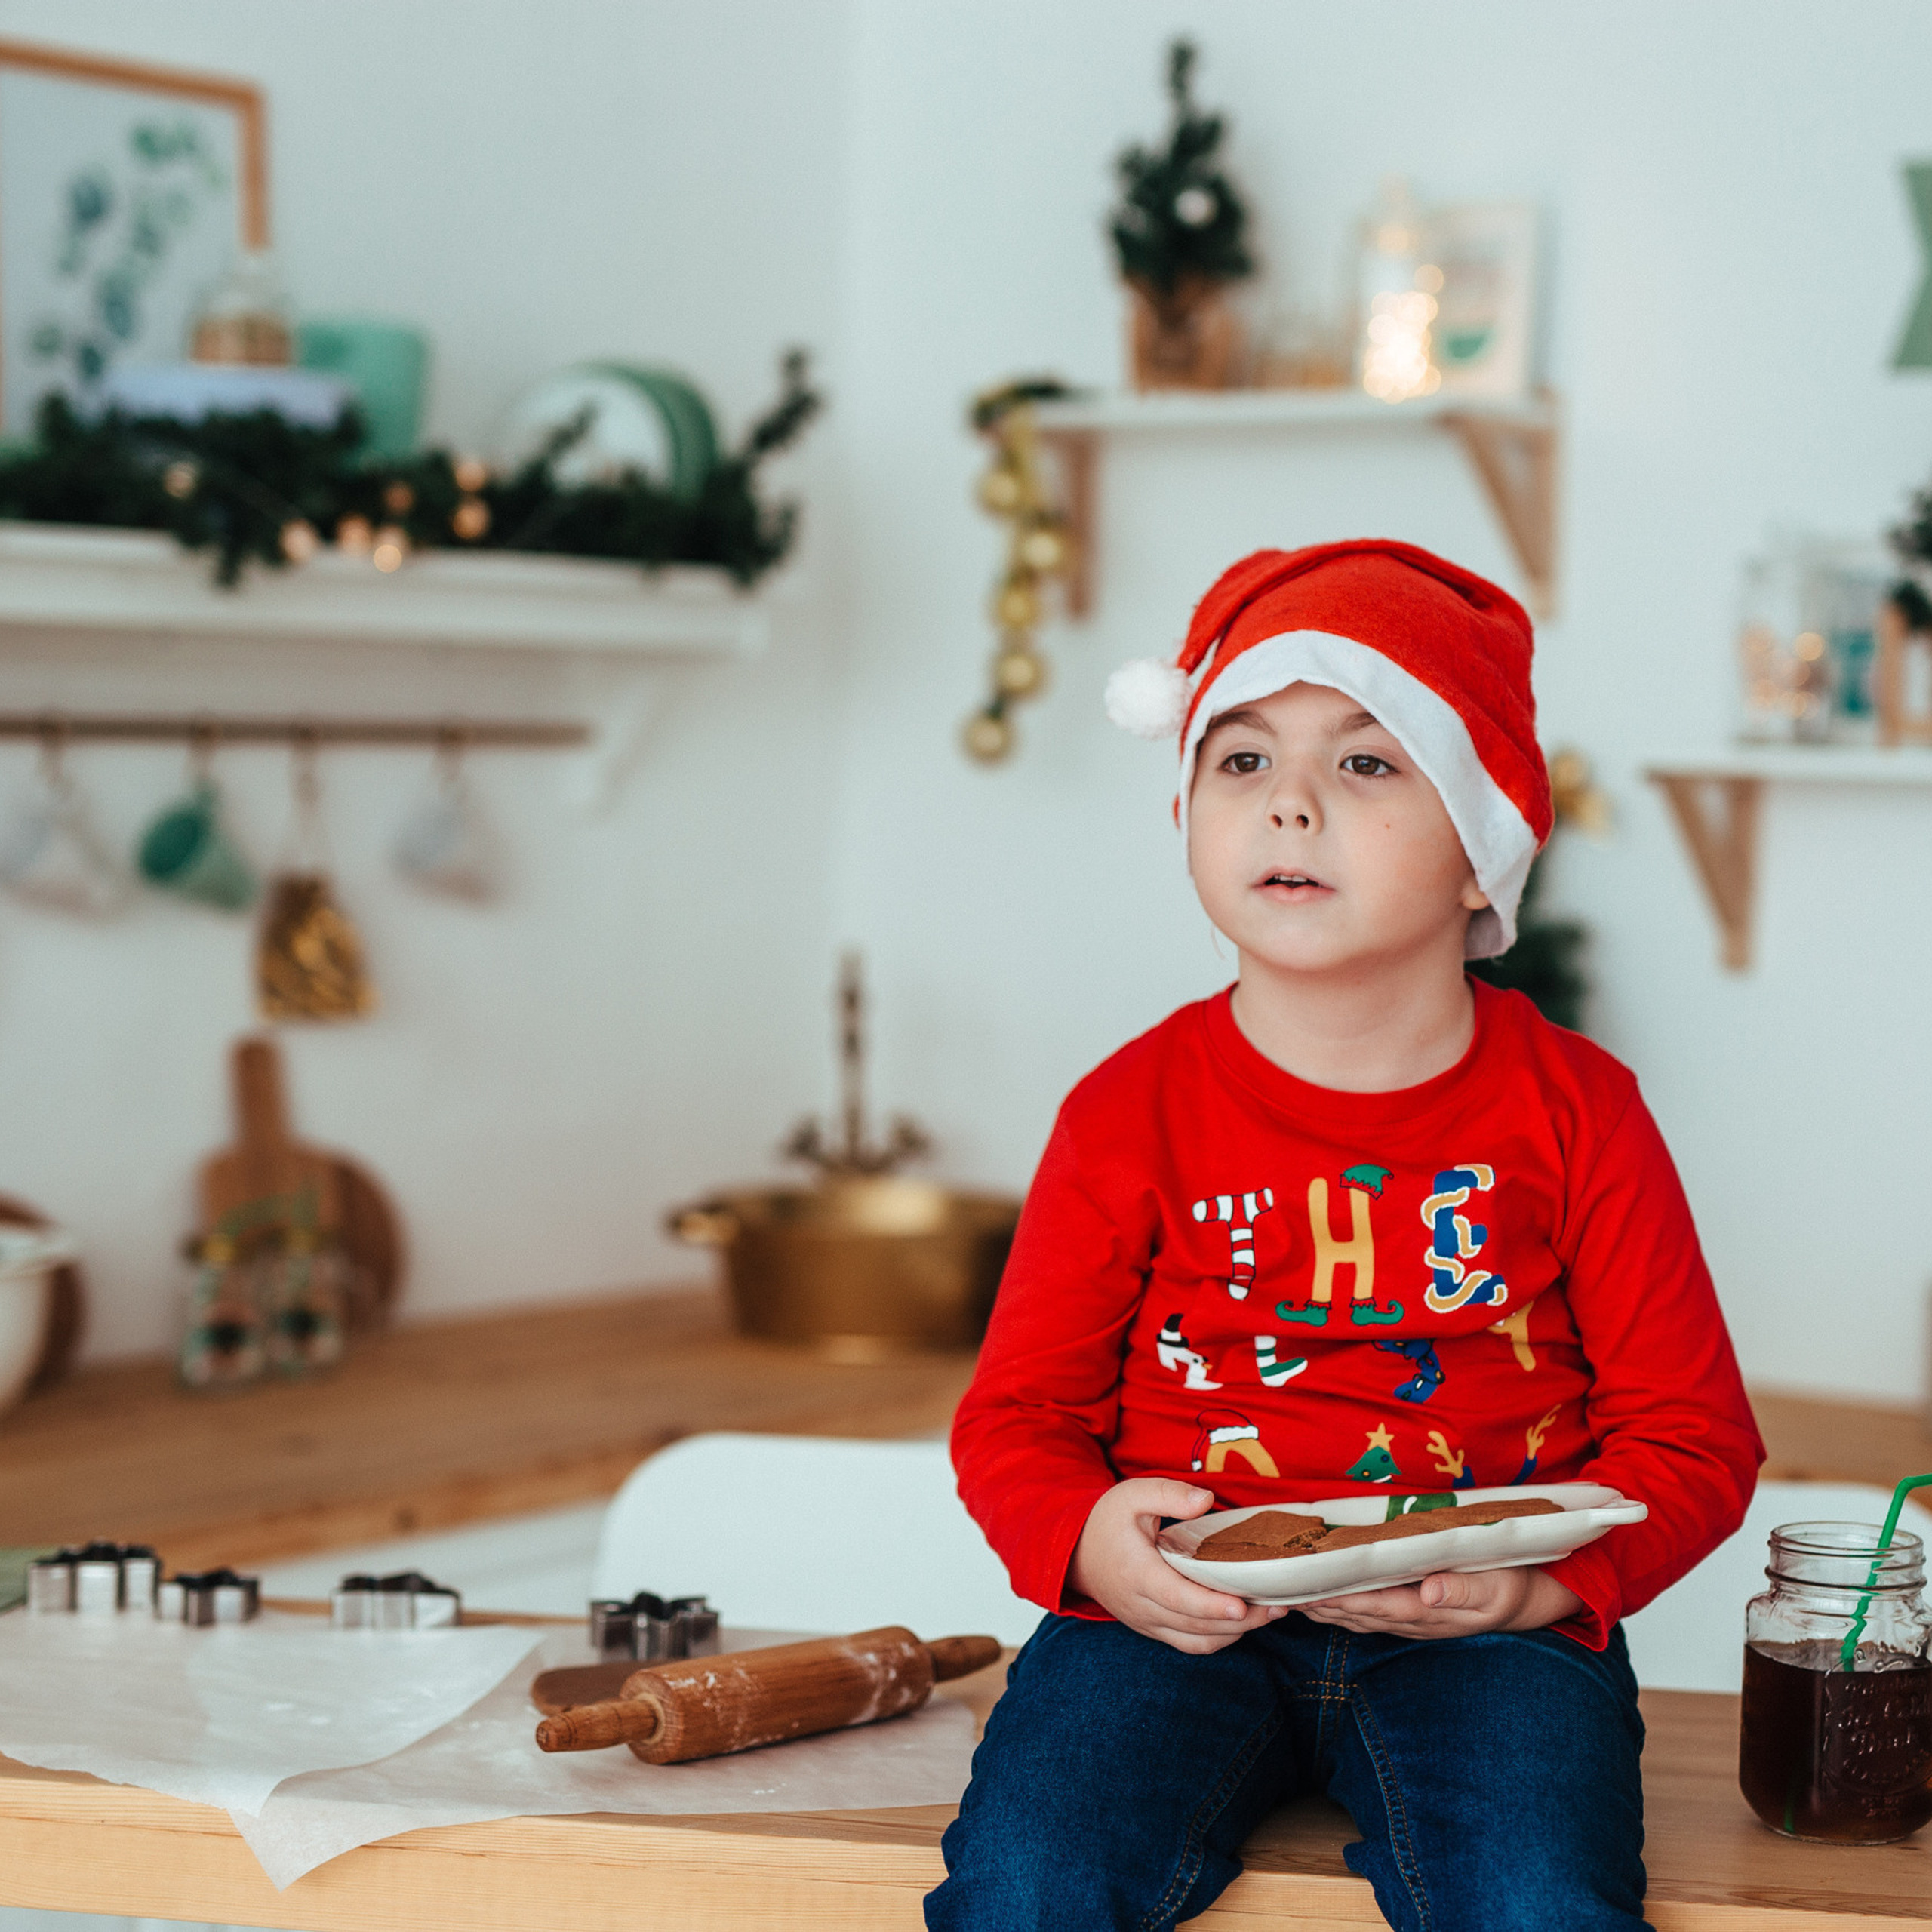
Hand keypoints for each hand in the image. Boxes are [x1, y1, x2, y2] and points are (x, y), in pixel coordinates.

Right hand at [1068, 1478, 1285, 1653]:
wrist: (1076, 1552)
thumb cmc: (1107, 1521)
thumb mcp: (1133, 1494)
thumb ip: (1169, 1494)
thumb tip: (1206, 1501)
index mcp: (1136, 1573)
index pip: (1176, 1597)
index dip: (1210, 1605)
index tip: (1242, 1606)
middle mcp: (1141, 1606)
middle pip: (1195, 1624)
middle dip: (1240, 1621)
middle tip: (1277, 1606)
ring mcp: (1147, 1622)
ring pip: (1197, 1641)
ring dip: (1235, 1634)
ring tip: (1269, 1614)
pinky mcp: (1153, 1629)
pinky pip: (1190, 1644)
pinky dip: (1219, 1639)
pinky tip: (1243, 1622)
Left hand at [1295, 1566, 1581, 1639]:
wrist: (1529, 1598)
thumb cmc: (1511, 1585)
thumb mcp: (1495, 1587)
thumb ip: (1463, 1589)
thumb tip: (1430, 1592)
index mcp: (1430, 1611)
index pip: (1376, 1606)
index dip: (1341, 1601)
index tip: (1310, 1594)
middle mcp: (1415, 1619)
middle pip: (1358, 1615)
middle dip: (1321, 1607)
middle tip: (1283, 1597)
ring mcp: (1414, 1619)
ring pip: (1361, 1617)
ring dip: (1327, 1611)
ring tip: (1292, 1601)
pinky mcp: (1415, 1611)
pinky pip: (1372, 1612)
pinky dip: (1345, 1608)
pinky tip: (1325, 1602)